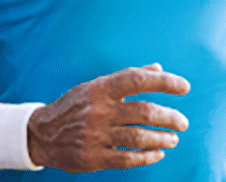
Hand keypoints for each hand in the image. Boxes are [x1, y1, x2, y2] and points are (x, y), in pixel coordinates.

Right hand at [26, 63, 190, 171]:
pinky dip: (147, 157)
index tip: (184, 87)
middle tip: (183, 122)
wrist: (41, 134)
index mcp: (99, 89)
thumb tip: (158, 67)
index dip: (163, 82)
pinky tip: (158, 154)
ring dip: (162, 138)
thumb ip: (127, 78)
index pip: (136, 80)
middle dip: (169, 117)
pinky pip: (127, 158)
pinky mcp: (93, 157)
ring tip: (173, 139)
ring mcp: (95, 135)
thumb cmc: (75, 107)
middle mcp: (98, 111)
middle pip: (143, 112)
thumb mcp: (95, 87)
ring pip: (138, 137)